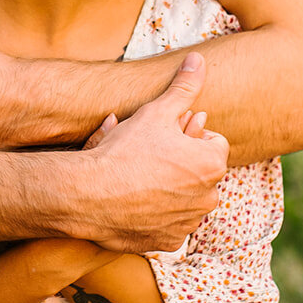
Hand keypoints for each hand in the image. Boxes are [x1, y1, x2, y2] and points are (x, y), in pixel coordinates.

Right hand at [79, 53, 229, 251]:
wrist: (89, 194)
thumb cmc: (124, 150)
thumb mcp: (155, 111)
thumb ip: (183, 87)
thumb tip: (199, 60)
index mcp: (211, 164)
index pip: (213, 142)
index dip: (188, 135)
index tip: (165, 136)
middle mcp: (208, 197)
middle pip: (201, 171)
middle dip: (182, 162)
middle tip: (150, 154)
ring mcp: (188, 222)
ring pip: (186, 198)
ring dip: (171, 189)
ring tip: (140, 177)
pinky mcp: (168, 242)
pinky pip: (170, 224)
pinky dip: (157, 215)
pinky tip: (135, 202)